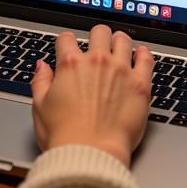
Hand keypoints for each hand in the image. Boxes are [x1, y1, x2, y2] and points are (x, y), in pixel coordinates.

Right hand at [31, 25, 152, 167]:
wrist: (90, 156)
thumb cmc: (65, 137)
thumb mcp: (40, 108)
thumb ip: (40, 82)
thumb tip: (42, 66)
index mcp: (71, 65)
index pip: (66, 39)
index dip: (65, 42)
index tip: (68, 48)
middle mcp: (97, 62)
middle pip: (99, 32)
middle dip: (96, 37)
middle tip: (97, 46)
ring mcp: (121, 71)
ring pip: (123, 40)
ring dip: (119, 41)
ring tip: (119, 47)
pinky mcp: (140, 84)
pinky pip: (146, 59)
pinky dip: (143, 54)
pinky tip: (140, 55)